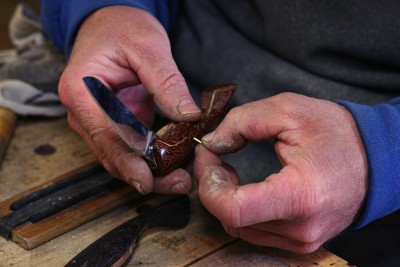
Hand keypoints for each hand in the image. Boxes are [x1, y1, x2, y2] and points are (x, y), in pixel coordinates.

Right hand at [59, 6, 200, 193]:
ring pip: (120, 157)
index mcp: (82, 92)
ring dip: (150, 171)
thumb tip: (188, 116)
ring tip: (182, 178)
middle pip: (112, 155)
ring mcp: (98, 121)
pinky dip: (150, 159)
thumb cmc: (122, 29)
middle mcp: (84, 113)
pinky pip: (130, 148)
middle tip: (180, 183)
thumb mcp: (148, 47)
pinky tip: (174, 164)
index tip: (148, 182)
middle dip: (145, 174)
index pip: (105, 135)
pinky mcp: (114, 124)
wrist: (111, 23)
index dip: (128, 162)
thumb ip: (166, 82)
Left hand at [194, 92, 367, 252]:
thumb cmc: (335, 134)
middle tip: (214, 155)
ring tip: (229, 169)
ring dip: (223, 197)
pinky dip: (239, 209)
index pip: (234, 210)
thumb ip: (241, 122)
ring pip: (237, 227)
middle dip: (211, 185)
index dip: (209, 184)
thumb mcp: (288, 110)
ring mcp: (300, 240)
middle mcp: (300, 228)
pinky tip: (244, 187)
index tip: (208, 157)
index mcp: (300, 195)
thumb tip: (212, 143)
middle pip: (231, 219)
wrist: (374, 160)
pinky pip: (253, 231)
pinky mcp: (299, 242)